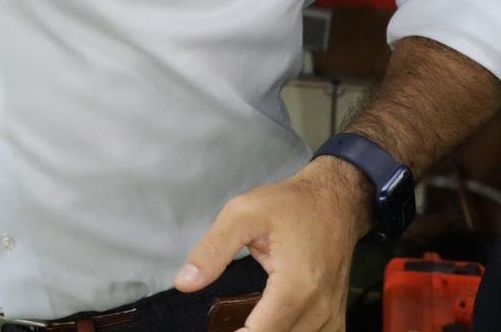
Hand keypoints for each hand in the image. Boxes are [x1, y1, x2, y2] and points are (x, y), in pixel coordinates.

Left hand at [175, 156, 369, 330]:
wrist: (334, 202)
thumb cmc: (287, 205)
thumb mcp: (241, 215)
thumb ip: (212, 250)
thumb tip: (184, 283)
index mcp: (296, 286)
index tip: (217, 328)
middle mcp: (319, 308)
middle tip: (224, 323)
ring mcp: (332, 315)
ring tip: (242, 323)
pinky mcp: (336, 316)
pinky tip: (272, 325)